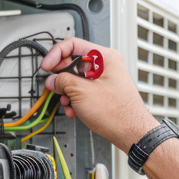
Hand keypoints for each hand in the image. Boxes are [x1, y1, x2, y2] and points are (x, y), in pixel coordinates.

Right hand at [42, 37, 158, 150]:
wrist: (131, 133)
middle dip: (61, 77)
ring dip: (67, 91)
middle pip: (73, 62)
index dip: (56, 54)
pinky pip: (83, 90)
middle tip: (54, 86)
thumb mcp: (81, 92)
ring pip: (76, 78)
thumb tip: (52, 79)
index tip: (47, 66)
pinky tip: (74, 110)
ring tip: (66, 102)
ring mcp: (104, 79)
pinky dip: (75, 99)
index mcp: (104, 57)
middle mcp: (106, 65)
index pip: (73, 45)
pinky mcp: (103, 92)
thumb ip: (62, 81)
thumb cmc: (118, 113)